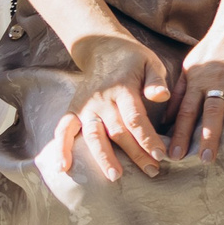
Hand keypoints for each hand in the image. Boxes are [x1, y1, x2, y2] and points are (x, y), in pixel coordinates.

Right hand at [55, 32, 171, 182]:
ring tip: (115, 176)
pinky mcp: (73, 110)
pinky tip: (63, 167)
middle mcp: (101, 100)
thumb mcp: (151, 63)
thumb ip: (156, 81)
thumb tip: (162, 97)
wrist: (103, 48)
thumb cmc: (133, 59)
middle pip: (118, 132)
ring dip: (103, 157)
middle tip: (152, 171)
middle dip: (135, 153)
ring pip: (93, 136)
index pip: (135, 118)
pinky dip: (61, 148)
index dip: (148, 138)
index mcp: (123, 89)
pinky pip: (63, 131)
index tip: (161, 155)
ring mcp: (85, 107)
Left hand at [172, 12, 223, 161]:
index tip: (175, 156)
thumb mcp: (189, 66)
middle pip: (214, 112)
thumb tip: (165, 121)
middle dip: (210, 137)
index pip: (187, 112)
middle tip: (207, 160)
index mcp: (198, 81)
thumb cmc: (213, 46)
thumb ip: (178, 94)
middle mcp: (220, 81)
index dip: (180, 134)